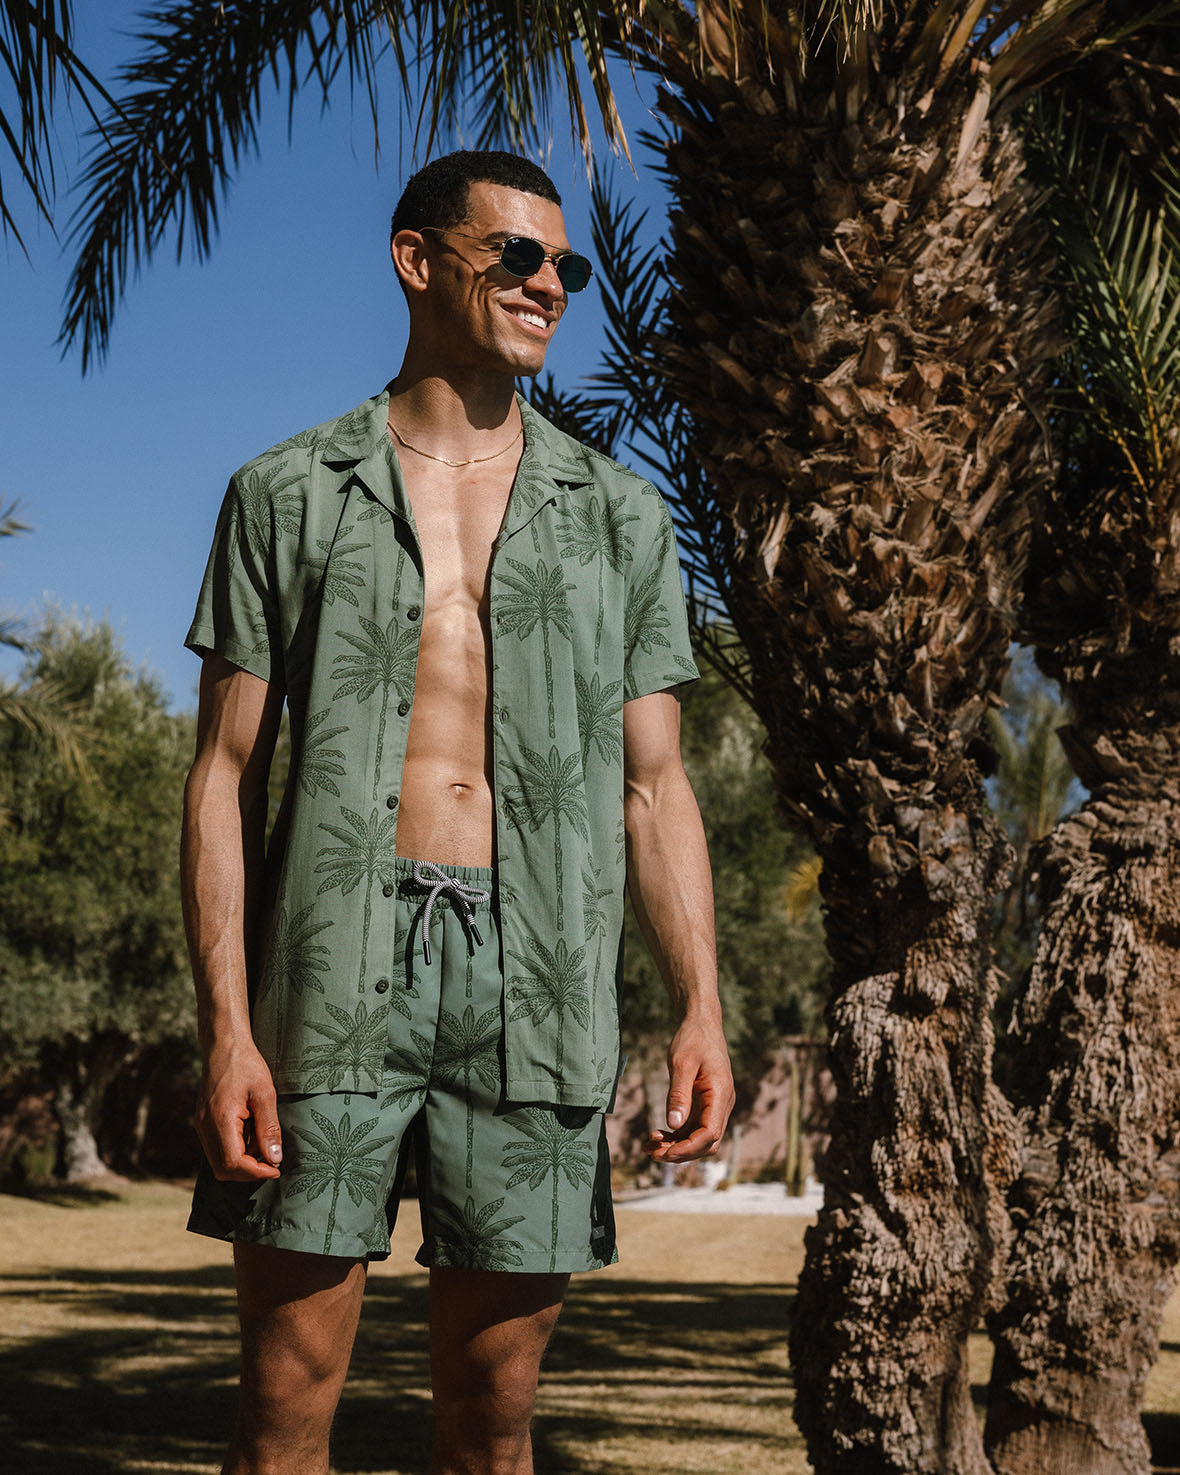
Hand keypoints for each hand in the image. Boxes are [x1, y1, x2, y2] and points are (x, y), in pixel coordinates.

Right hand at [195, 1040, 282, 1181]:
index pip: (233, 1163)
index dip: (256, 1172)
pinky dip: (235, 1151)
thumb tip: (275, 1158)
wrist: (224, 1045)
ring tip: (264, 1147)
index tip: (276, 1169)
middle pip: (223, 1169)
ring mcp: (201, 1125)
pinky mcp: (203, 1122)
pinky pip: (217, 1148)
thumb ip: (269, 1128)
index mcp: (220, 1120)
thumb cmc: (246, 1064)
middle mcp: (205, 1127)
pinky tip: (252, 1137)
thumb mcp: (265, 1093)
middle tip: (272, 1163)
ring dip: (242, 1163)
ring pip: (218, 1161)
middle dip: (249, 1172)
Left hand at [643, 1016, 734, 1163]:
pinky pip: (693, 1129)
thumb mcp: (682, 1063)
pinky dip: (676, 1136)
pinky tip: (656, 1136)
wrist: (701, 1024)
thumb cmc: (693, 1039)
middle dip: (681, 1153)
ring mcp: (715, 1106)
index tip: (664, 1153)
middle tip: (652, 1153)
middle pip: (707, 1143)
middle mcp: (722, 1104)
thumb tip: (673, 1124)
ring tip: (649, 1147)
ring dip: (676, 1147)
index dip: (688, 1148)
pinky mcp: (705, 1105)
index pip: (710, 1134)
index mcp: (720, 1094)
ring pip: (700, 1139)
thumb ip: (678, 1094)